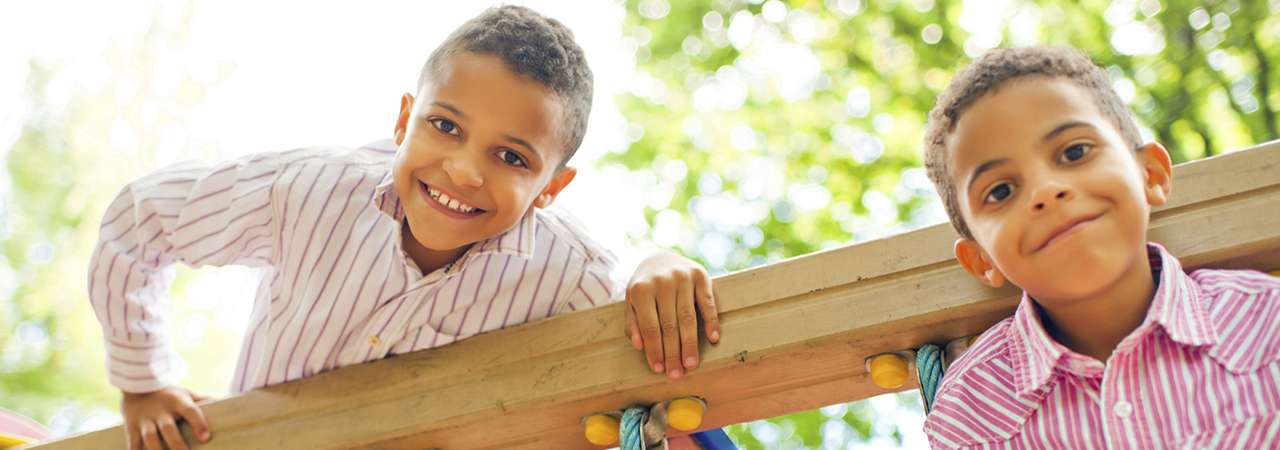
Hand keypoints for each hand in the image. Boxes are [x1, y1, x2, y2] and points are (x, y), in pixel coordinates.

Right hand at [121, 387, 210, 449]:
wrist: (136, 386)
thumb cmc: (168, 394)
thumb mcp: (185, 393)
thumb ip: (202, 400)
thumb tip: (224, 403)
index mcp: (177, 401)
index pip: (190, 411)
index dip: (198, 423)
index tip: (206, 438)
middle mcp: (160, 411)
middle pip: (169, 429)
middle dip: (177, 445)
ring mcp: (145, 420)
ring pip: (150, 437)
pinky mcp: (131, 427)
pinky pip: (132, 442)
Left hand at [626, 251, 719, 379]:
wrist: (661, 258)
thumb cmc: (644, 287)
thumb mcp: (631, 301)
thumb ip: (633, 323)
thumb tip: (639, 346)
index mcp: (642, 289)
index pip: (649, 326)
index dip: (654, 350)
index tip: (658, 369)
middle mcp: (663, 281)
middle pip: (669, 325)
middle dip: (673, 352)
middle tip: (676, 374)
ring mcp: (683, 277)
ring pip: (688, 317)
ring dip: (690, 344)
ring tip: (691, 364)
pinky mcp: (701, 275)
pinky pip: (707, 302)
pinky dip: (711, 321)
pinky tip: (713, 339)